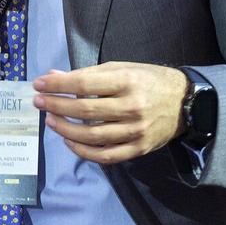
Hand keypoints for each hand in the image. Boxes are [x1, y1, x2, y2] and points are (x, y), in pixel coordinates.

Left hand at [33, 63, 188, 165]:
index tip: (39, 84)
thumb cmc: (149, 80)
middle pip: (84, 110)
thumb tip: (53, 77)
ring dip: (65, 129)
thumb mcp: (122, 69)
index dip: (58, 85)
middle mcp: (132, 107)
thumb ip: (88, 74)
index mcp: (128, 81)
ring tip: (51, 120)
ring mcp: (135, 131)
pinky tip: (69, 142)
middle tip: (39, 102)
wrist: (186, 103)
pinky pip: (104, 156)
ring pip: (91, 136)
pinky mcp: (138, 149)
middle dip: (56, 106)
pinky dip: (82, 151)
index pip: (84, 84)